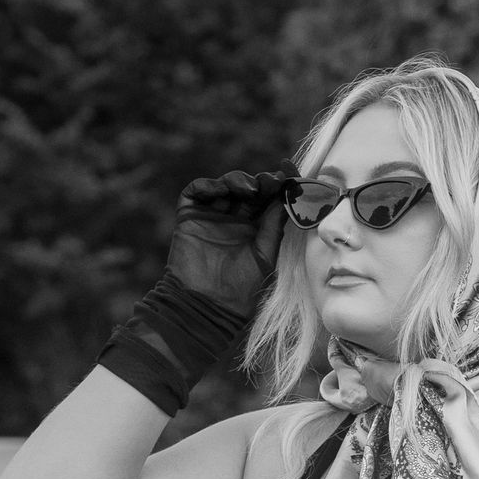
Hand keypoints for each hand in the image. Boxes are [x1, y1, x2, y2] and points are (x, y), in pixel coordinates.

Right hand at [166, 170, 290, 321]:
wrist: (207, 306)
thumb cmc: (241, 290)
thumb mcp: (266, 256)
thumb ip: (274, 226)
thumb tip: (288, 197)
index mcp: (255, 229)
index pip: (268, 199)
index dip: (278, 184)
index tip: (289, 172)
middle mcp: (234, 220)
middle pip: (248, 188)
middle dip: (260, 181)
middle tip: (270, 182)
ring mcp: (211, 217)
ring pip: (225, 185)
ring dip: (237, 181)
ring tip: (249, 189)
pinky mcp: (189, 216)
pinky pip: (196, 191)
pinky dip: (207, 186)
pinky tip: (219, 191)